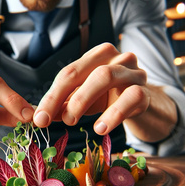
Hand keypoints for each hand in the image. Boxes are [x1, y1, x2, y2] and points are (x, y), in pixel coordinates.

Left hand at [33, 42, 149, 134]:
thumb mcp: (84, 100)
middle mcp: (115, 57)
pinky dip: (113, 113)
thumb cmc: (110, 98)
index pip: (68, 73)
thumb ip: (63, 105)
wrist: (146, 106)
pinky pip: (131, 97)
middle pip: (83, 71)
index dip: (51, 96)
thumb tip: (39, 117)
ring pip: (105, 76)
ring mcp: (133, 72)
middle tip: (51, 120)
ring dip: (83, 99)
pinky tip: (100, 128)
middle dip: (62, 96)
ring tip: (71, 122)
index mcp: (97, 56)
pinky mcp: (146, 91)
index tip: (38, 119)